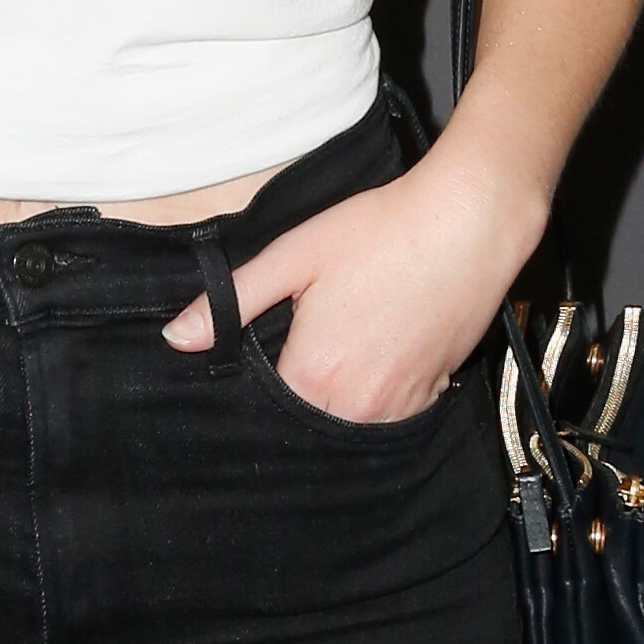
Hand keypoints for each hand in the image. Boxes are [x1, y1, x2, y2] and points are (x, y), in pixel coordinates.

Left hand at [161, 140, 543, 419]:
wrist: (468, 221)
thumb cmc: (379, 231)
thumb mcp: (293, 256)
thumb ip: (231, 303)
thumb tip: (176, 339)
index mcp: (312, 375)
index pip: (263, 406)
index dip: (259, 379)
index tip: (268, 349)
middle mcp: (354, 406)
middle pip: (306, 420)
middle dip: (297, 391)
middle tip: (310, 337)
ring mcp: (398, 406)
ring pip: (347, 422)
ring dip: (337, 398)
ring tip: (346, 342)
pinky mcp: (433, 394)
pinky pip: (389, 414)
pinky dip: (377, 395)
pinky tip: (379, 350)